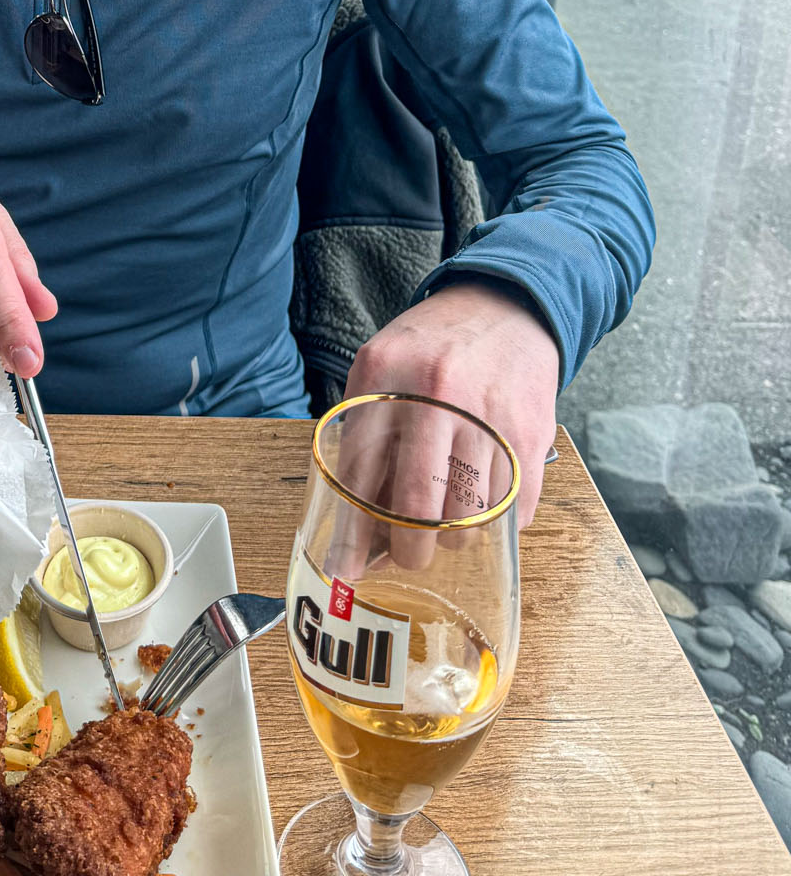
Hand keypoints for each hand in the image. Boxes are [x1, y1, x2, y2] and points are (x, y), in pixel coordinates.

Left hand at [343, 279, 559, 535]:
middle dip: (410, 548)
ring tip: (448, 524)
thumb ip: (365, 432)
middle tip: (408, 554)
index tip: (344, 568)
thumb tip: (358, 524)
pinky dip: (497, 523)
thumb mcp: (381, 369)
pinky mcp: (530, 433)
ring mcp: (488, 414)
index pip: (361, 469)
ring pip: (469, 516)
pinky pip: (514, 509)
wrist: (504, 306)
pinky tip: (484, 508)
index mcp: (385, 375)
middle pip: (419, 504)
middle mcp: (436, 393)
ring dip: (455, 537)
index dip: (352, 529)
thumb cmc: (431, 349)